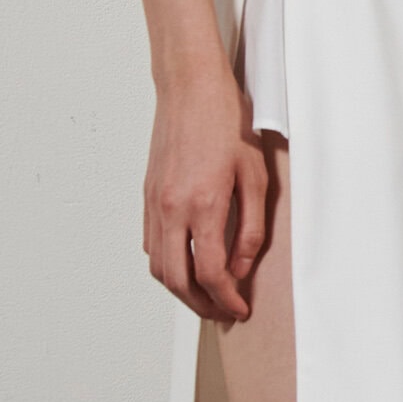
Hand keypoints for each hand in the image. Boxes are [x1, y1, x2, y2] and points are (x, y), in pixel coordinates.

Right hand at [144, 63, 268, 320]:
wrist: (190, 89)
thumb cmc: (226, 123)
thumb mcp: (255, 175)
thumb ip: (250, 227)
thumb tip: (240, 267)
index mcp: (203, 206)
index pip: (211, 274)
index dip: (226, 300)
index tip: (240, 309)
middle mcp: (172, 210)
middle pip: (178, 281)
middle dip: (200, 306)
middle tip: (222, 312)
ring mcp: (155, 204)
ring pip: (158, 267)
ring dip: (180, 289)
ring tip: (205, 295)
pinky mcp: (147, 196)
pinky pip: (150, 244)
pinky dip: (166, 264)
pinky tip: (186, 263)